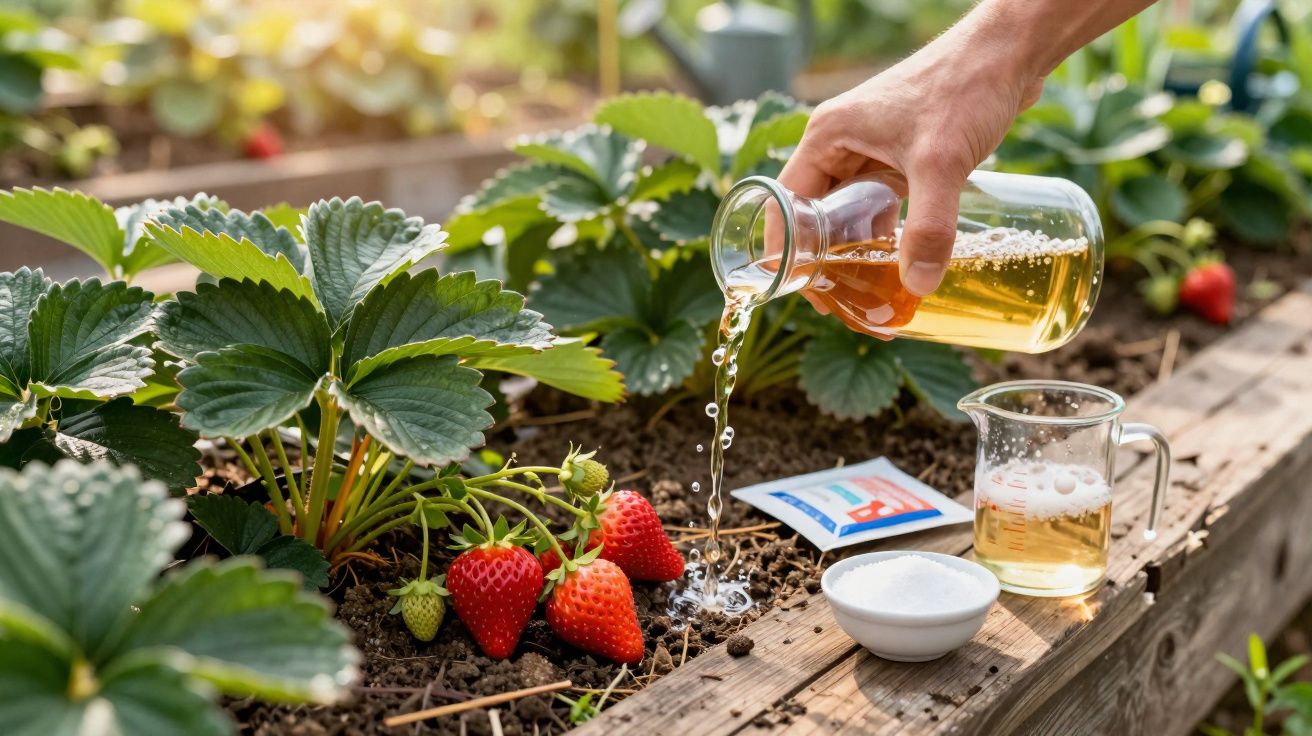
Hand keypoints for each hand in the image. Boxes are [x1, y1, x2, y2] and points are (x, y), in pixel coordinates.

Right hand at [779, 23, 1043, 295]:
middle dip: (826, 260)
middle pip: (816, 214)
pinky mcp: (902, 154)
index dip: (789, 252)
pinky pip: (880, 203)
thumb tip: (918, 286)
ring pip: (849, 212)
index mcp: (827, 137)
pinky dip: (885, 233)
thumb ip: (930, 227)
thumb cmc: (966, 87)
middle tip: (845, 303)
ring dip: (857, 250)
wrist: (1010, 51)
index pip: (786, 206)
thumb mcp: (942, 163)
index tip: (807, 292)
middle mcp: (841, 143)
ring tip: (871, 293)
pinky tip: (901, 262)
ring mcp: (872, 148)